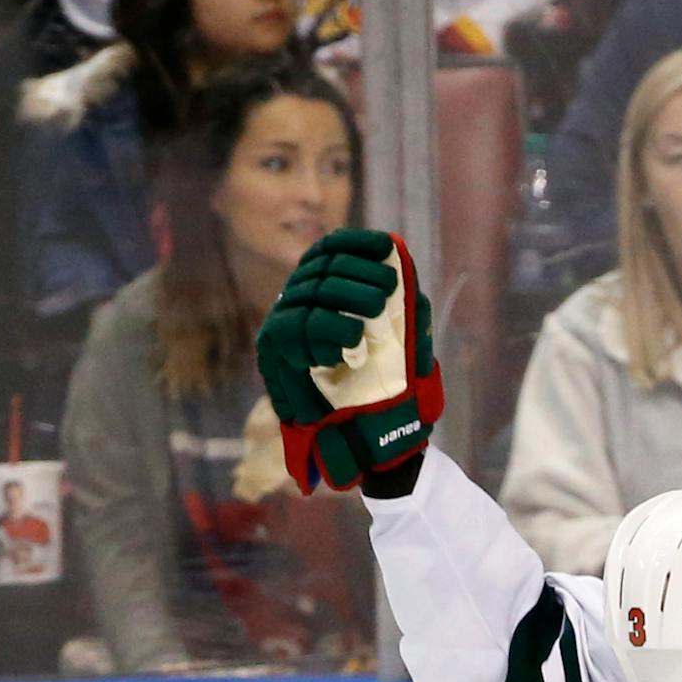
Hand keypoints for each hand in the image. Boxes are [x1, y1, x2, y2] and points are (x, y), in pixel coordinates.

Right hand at [257, 228, 444, 494]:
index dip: (355, 243)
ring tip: (374, 316)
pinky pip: (295, 330)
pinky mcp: (274, 354)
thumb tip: (401, 259)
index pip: (329, 250)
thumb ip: (404, 303)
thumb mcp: (407, 339)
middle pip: (320, 270)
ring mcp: (283, 328)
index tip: (387, 246)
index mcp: (325, 293)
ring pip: (308, 296)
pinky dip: (328, 331)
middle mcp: (298, 304)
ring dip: (347, 300)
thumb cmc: (392, 387)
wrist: (376, 438)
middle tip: (386, 294)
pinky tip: (352, 341)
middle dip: (357, 275)